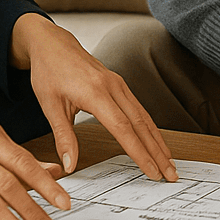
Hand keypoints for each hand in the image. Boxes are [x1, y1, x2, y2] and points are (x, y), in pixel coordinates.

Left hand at [11, 14, 176, 181]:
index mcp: (95, 93)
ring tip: (169, 162)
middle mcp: (113, 87)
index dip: (139, 152)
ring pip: (144, 116)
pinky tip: (156, 140)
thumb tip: (70, 165)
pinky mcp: (119, 85)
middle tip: (170, 174)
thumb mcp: (49, 106)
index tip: (151, 171)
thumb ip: (63, 137)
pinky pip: (140, 108)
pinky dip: (150, 127)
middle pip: (141, 124)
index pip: (123, 128)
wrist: (52, 44)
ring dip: (158, 141)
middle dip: (157, 152)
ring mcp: (119, 84)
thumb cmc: (49, 72)